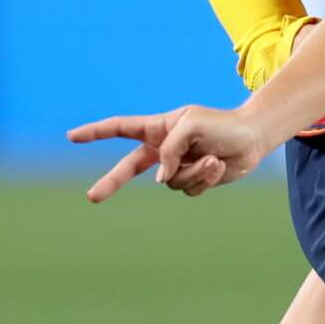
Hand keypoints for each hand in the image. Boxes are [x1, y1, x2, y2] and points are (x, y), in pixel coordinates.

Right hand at [66, 106, 268, 201]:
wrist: (252, 140)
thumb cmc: (222, 125)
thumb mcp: (190, 127)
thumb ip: (168, 151)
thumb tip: (159, 181)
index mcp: (158, 128)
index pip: (120, 128)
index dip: (96, 132)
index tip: (72, 137)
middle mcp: (163, 149)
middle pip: (128, 168)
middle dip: (111, 182)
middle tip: (92, 197)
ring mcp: (176, 167)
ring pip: (170, 182)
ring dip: (194, 171)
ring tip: (212, 157)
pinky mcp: (192, 181)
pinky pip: (188, 189)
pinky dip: (204, 179)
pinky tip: (218, 166)